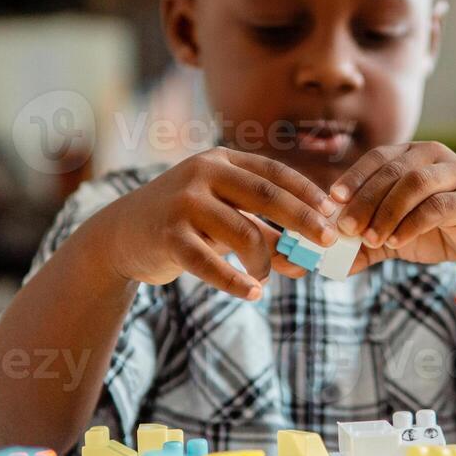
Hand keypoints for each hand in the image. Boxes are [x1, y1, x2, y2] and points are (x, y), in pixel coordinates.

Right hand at [99, 147, 337, 298]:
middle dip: (303, 220)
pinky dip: (236, 282)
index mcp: (220, 161)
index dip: (307, 191)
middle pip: (267, 196)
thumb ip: (265, 235)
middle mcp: (202, 174)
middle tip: (327, 242)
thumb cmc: (185, 224)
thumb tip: (307, 262)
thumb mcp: (225, 221)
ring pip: (244, 233)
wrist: (120, 235)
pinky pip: (211, 262)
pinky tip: (254, 294)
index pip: (274, 172)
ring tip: (263, 279)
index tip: (334, 212)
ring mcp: (184, 202)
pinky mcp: (168, 235)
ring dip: (264, 262)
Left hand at [317, 142, 455, 272]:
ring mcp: (455, 174)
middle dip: (365, 201)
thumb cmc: (440, 228)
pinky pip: (438, 205)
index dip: (353, 177)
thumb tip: (330, 265)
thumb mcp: (397, 234)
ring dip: (388, 212)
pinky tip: (398, 241)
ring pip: (414, 183)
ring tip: (372, 239)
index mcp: (412, 155)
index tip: (332, 201)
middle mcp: (433, 156)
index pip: (377, 158)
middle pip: (391, 172)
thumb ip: (367, 245)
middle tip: (346, 229)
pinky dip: (413, 223)